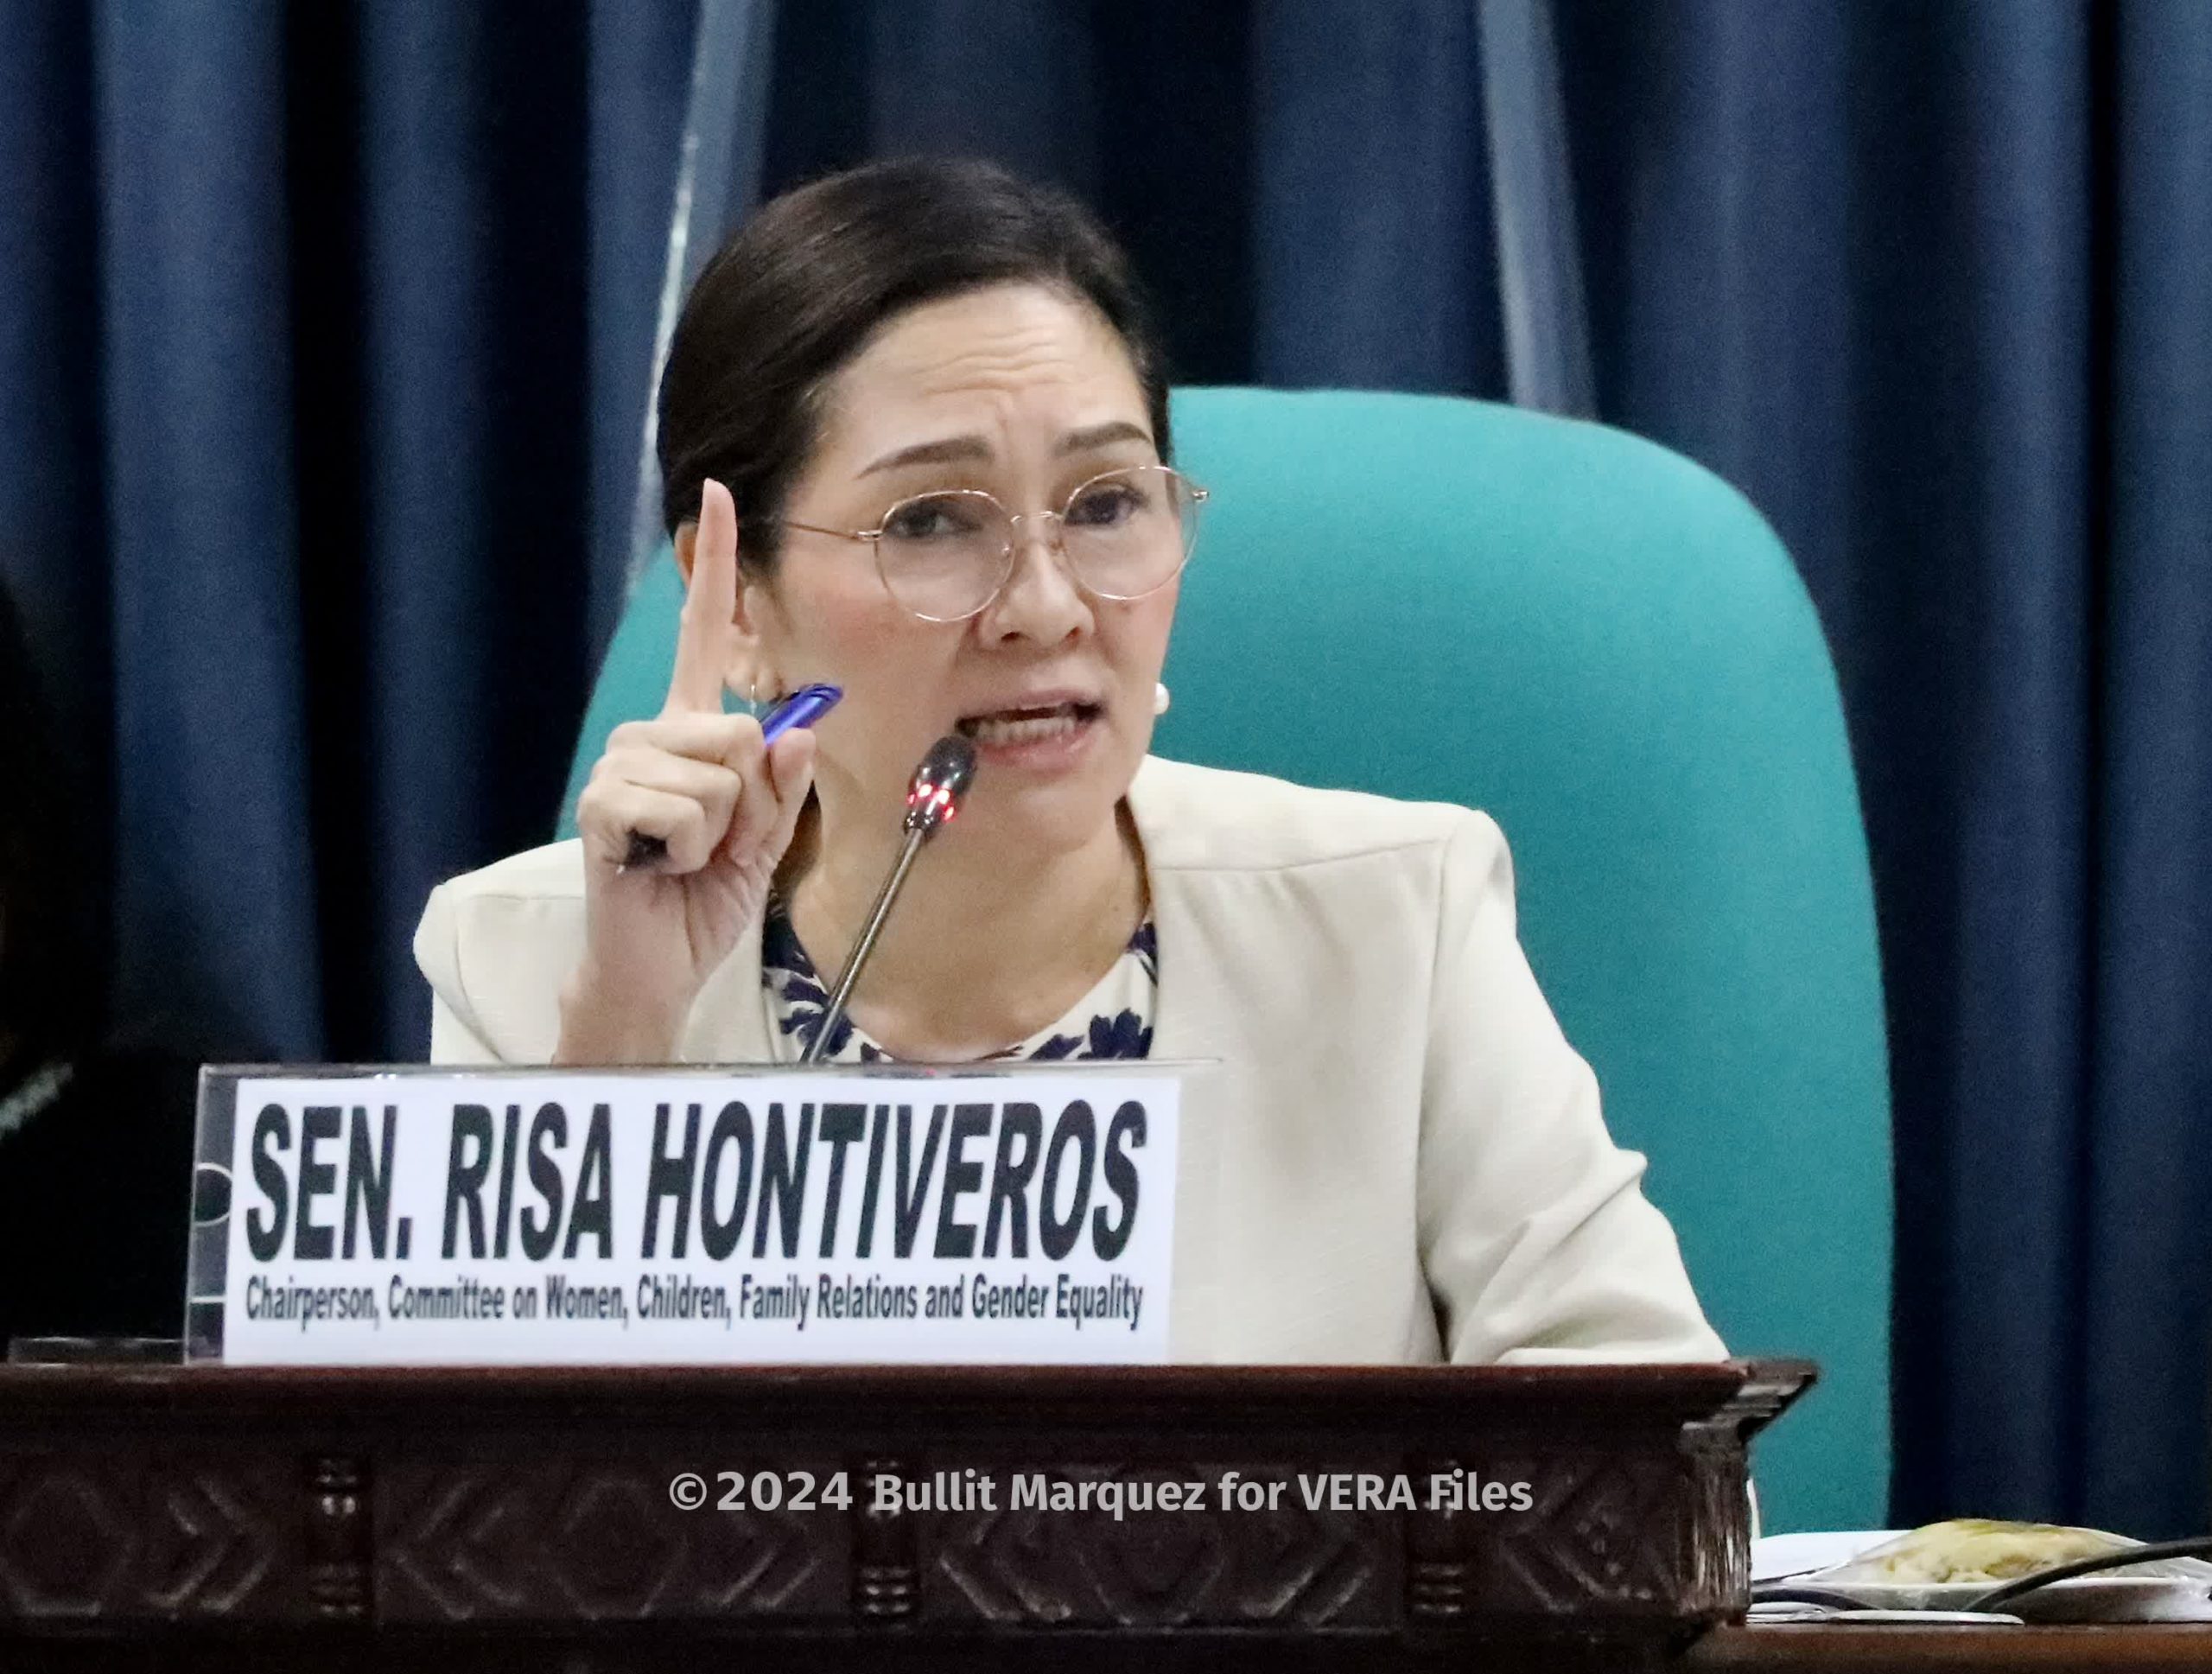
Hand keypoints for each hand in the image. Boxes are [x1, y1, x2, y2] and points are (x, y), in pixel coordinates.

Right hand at [559, 479, 815, 1060]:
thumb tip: (793, 729)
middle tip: (717, 845)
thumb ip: (784, 784)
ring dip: (721, 833)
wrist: (657, 964)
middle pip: (740, 730)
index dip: (713, 569)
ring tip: (685, 860)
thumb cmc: (704, 898)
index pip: (703, 638)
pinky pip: (687, 811)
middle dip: (752, 802)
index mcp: (692, 733)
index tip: (718, 494)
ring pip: (719, 774)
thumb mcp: (766, 840)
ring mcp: (621, 765)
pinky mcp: (603, 803)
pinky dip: (689, 853)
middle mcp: (651, 735)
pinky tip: (659, 868)